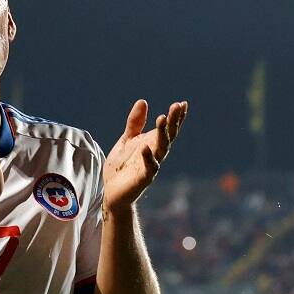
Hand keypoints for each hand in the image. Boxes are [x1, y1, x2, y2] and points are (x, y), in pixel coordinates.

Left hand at [103, 99, 187, 213]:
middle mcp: (155, 154)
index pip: (167, 129)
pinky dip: (148, 158)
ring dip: (163, 134)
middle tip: (177, 106)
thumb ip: (135, 123)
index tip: (182, 104)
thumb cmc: (121, 167)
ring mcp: (150, 167)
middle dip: (173, 121)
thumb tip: (143, 101)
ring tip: (162, 118)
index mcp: (152, 144)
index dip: (175, 117)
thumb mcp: (127, 140)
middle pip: (167, 136)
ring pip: (161, 149)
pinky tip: (145, 147)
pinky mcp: (142, 179)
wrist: (112, 192)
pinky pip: (149, 168)